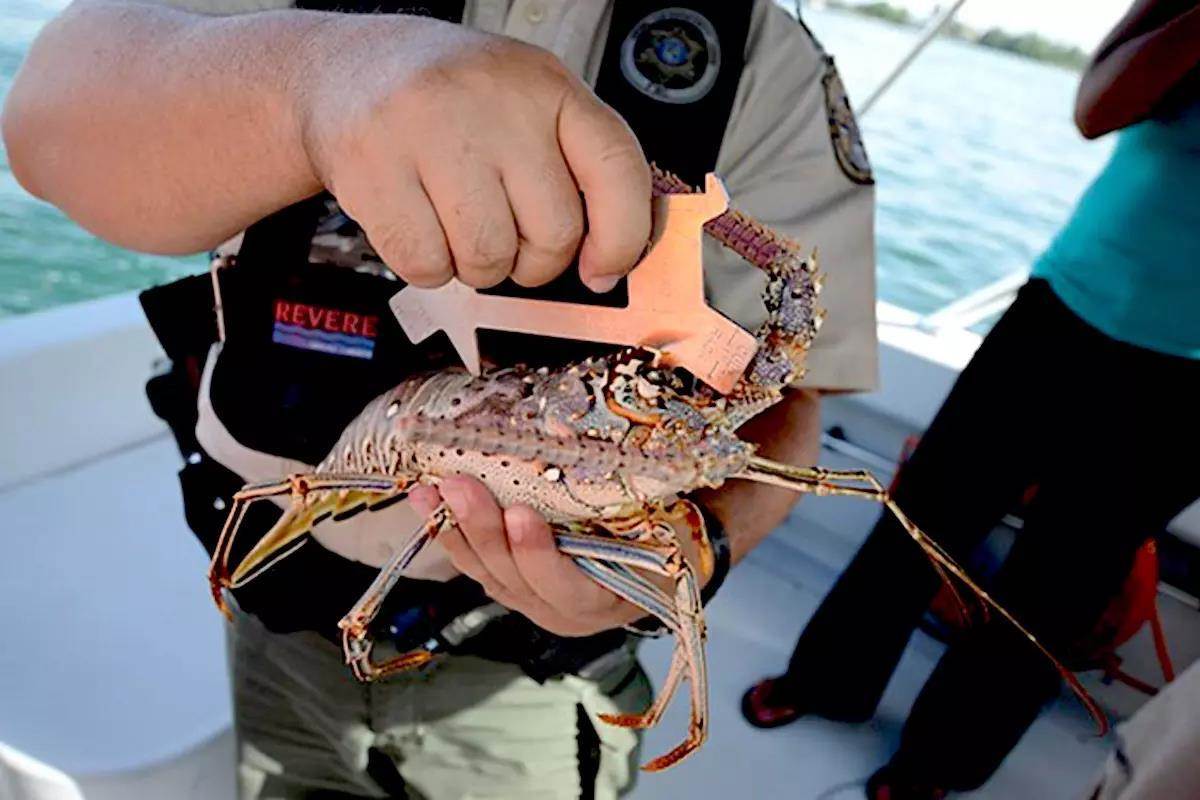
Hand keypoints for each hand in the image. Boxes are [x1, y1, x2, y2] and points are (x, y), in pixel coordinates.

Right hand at [297, 18, 650, 291]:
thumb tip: (607, 264)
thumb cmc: (452, 102)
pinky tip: (420, 223)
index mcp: (547, 86)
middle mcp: (493, 102)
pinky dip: (427, 265)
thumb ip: (576, 168)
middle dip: (532, 261)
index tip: (602, 269)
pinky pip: (427, 265)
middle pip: (552, 234)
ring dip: (477, 265)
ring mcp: (430, 132)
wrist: (344, 72)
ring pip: (489, 258)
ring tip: (457, 222)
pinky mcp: (375, 169)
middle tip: (506, 235)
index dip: (622, 237)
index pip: (616, 169)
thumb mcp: (527, 104)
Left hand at [408, 476, 645, 635]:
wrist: (665, 558)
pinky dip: (451, 531)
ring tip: (430, 491)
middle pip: (512, 577)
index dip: (540, 554)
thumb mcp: (662, 524)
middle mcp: (560, 610)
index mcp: (604, 602)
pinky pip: (475, 562)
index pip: (566, 587)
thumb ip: (624, 496)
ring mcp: (530, 599)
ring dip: (454, 528)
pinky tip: (429, 502)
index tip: (521, 515)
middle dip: (482, 529)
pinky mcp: (510, 582)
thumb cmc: (667, 539)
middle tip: (459, 487)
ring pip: (485, 570)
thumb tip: (567, 436)